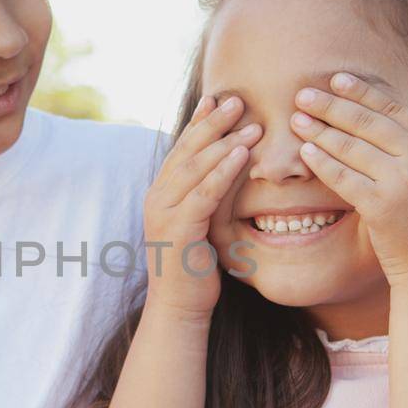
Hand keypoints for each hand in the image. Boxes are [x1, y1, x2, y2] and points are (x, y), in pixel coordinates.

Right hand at [143, 95, 261, 319]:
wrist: (179, 308)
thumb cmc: (194, 267)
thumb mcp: (199, 223)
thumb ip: (205, 196)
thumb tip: (226, 169)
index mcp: (160, 193)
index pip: (181, 149)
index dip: (199, 122)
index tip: (218, 99)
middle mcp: (157, 197)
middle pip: (186, 151)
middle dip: (212, 123)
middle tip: (237, 100)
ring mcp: (164, 214)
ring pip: (195, 168)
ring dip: (224, 142)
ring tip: (250, 123)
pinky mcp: (178, 231)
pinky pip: (204, 194)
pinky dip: (224, 172)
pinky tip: (243, 155)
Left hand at [290, 72, 407, 288]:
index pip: (395, 111)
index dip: (363, 93)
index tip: (337, 80)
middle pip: (368, 123)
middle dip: (332, 105)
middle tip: (303, 94)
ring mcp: (402, 182)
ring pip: (351, 147)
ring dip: (320, 130)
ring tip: (297, 118)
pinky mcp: (379, 205)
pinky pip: (342, 176)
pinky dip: (321, 161)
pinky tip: (304, 151)